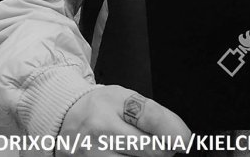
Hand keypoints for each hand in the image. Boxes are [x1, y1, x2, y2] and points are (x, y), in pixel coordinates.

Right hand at [56, 85, 191, 156]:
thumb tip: (181, 138)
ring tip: (135, 149)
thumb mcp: (124, 98)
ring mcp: (92, 155)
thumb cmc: (99, 107)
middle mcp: (101, 130)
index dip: (176, 132)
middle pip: (152, 150)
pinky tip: (125, 155)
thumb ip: (152, 114)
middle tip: (158, 143)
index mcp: (114, 103)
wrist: (64, 117)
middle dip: (163, 149)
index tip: (185, 140)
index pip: (154, 118)